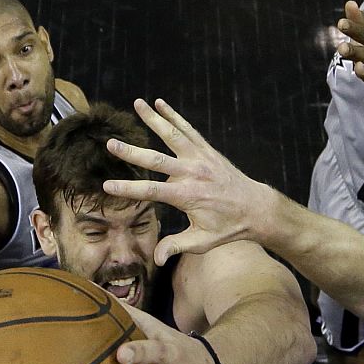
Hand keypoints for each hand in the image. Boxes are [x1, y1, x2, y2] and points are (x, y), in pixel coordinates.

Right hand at [103, 98, 277, 263]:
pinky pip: (188, 129)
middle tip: (110, 144)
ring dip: (154, 119)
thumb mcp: (203, 242)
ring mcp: (200, 158)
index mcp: (187, 196)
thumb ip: (177, 246)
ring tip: (137, 103)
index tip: (106, 186)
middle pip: (156, 160)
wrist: (256, 208)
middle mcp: (192, 173)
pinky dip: (174, 116)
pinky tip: (160, 103)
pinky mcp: (207, 150)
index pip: (151, 191)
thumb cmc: (228, 228)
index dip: (127, 189)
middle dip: (131, 152)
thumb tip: (157, 260)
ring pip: (173, 135)